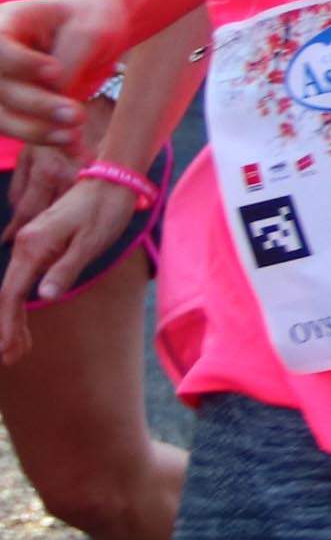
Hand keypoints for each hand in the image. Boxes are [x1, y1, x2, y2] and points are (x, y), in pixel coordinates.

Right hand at [0, 0, 124, 156]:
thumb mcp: (88, 33)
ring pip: (1, 117)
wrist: (94, 34)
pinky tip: (73, 148)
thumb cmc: (90, 22)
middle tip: (77, 114)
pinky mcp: (11, 109)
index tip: (55, 70)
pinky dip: (45, 139)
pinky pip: (18, 129)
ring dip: (36, 130)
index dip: (20, 64)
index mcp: (4, 24)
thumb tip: (56, 98)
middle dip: (36, 104)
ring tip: (74, 136)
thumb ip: (69, 63)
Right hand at [0, 169, 143, 359]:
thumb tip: (43, 297)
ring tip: (18, 349)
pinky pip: (24, 278)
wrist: (112, 181)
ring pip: (14, 288)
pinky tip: (26, 320)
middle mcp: (25, 245)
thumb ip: (65, 269)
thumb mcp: (91, 243)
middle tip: (12, 358)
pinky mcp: (39, 243)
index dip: (8, 323)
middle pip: (8, 294)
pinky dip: (22, 303)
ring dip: (14, 319)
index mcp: (33, 246)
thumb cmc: (105, 211)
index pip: (12, 293)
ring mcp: (30, 243)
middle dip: (7, 327)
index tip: (6, 349)